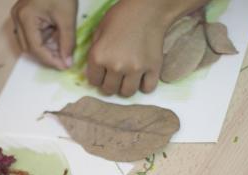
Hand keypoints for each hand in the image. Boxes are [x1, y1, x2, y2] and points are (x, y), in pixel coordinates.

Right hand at [11, 0, 77, 69]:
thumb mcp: (67, 17)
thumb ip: (67, 42)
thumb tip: (67, 63)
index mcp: (25, 18)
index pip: (36, 49)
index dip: (51, 60)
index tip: (65, 66)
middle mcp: (18, 19)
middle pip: (30, 48)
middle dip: (48, 56)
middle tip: (65, 60)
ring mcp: (19, 16)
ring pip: (30, 43)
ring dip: (46, 48)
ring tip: (63, 49)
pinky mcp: (25, 14)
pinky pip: (32, 34)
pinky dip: (45, 39)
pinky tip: (57, 39)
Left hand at [86, 0, 207, 96]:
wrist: (148, 9)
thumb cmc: (121, 16)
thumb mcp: (100, 30)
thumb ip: (95, 51)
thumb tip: (94, 70)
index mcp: (99, 56)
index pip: (94, 81)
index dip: (97, 77)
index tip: (103, 73)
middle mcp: (116, 66)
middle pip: (109, 90)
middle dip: (110, 84)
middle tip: (115, 76)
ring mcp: (136, 69)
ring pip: (127, 93)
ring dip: (126, 87)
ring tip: (128, 78)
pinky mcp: (153, 69)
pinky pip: (148, 89)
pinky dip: (144, 85)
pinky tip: (142, 77)